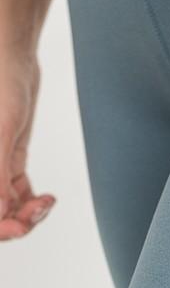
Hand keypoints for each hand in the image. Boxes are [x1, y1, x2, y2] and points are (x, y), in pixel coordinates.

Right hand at [0, 52, 55, 239]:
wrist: (12, 59)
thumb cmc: (1, 86)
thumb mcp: (1, 132)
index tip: (18, 228)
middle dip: (13, 221)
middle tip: (36, 215)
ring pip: (5, 207)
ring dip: (26, 213)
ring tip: (46, 203)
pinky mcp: (7, 161)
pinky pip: (16, 193)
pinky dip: (32, 201)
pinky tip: (47, 198)